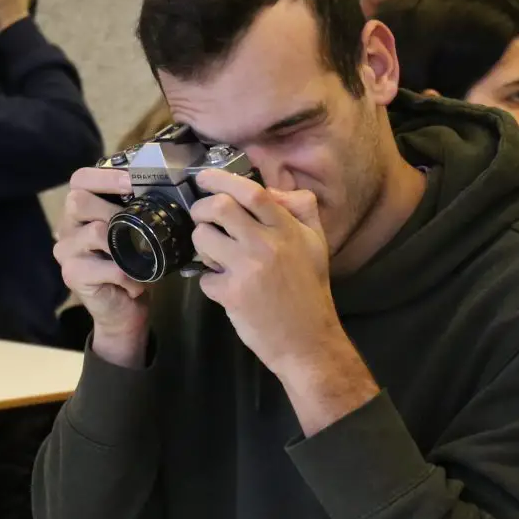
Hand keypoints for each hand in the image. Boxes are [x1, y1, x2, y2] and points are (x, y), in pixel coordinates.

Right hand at [55, 166, 150, 366]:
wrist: (124, 309)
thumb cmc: (131, 264)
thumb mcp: (133, 232)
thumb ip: (134, 210)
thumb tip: (158, 187)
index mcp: (79, 210)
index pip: (80, 180)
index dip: (105, 177)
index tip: (132, 182)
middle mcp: (66, 227)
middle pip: (79, 201)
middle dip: (114, 209)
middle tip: (139, 224)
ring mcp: (66, 251)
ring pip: (94, 232)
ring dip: (125, 244)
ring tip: (140, 258)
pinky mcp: (72, 274)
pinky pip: (107, 266)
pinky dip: (128, 275)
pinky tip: (135, 283)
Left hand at [189, 170, 345, 377]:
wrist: (307, 341)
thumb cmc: (310, 290)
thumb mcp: (317, 243)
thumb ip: (301, 209)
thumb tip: (273, 189)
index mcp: (288, 230)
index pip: (251, 193)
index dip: (222, 179)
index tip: (204, 177)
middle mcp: (267, 244)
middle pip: (219, 208)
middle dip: (201, 208)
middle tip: (202, 217)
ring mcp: (248, 269)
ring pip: (203, 238)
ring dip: (201, 244)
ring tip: (213, 254)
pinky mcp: (232, 294)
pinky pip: (203, 276)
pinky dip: (208, 281)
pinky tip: (224, 287)